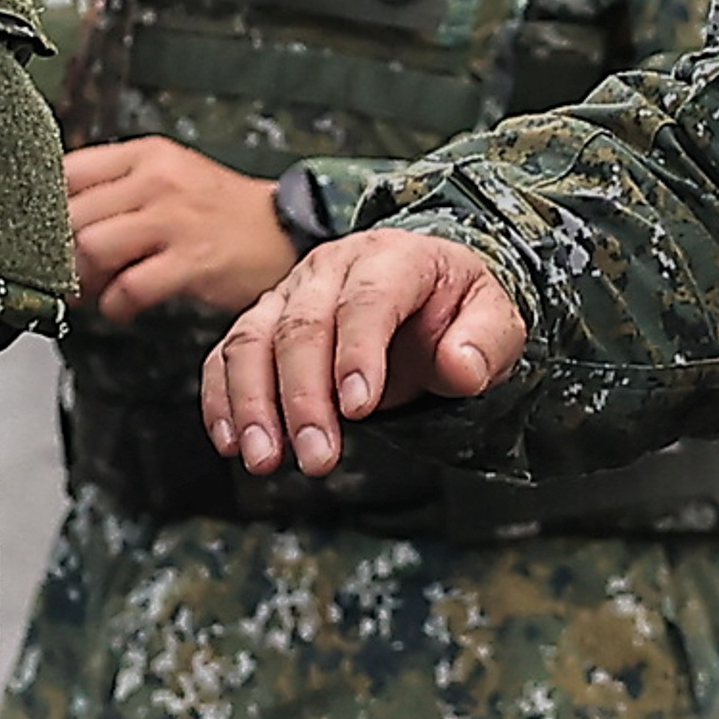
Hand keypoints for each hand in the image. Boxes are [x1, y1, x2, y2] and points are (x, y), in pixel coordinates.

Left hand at [65, 138, 300, 324]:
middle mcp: (157, 180)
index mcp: (147, 155)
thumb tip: (57, 222)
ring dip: (83, 280)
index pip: (68, 171)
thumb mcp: (169, 175)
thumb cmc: (221, 210)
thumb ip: (116, 188)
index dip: (46, 208)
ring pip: (91, 248)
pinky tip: (122, 306)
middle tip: (66, 273)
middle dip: (59, 254)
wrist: (287, 229)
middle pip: (72, 215)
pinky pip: (129, 288)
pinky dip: (115, 306)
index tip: (44, 233)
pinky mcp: (192, 260)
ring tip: (94, 290)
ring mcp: (175, 220)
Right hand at [200, 228, 530, 477]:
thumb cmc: (459, 312)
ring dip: (253, 404)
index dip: (359, 353)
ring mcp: (289, 294)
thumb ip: (485, 343)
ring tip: (265, 461)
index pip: (367, 300)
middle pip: (301, 327)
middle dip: (303, 398)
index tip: (359, 410)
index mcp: (393, 257)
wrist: (427, 298)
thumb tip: (460, 368)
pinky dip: (223, 400)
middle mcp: (331, 268)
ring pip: (252, 340)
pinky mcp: (263, 323)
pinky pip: (227, 357)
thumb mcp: (496, 322)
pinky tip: (232, 443)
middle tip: (318, 459)